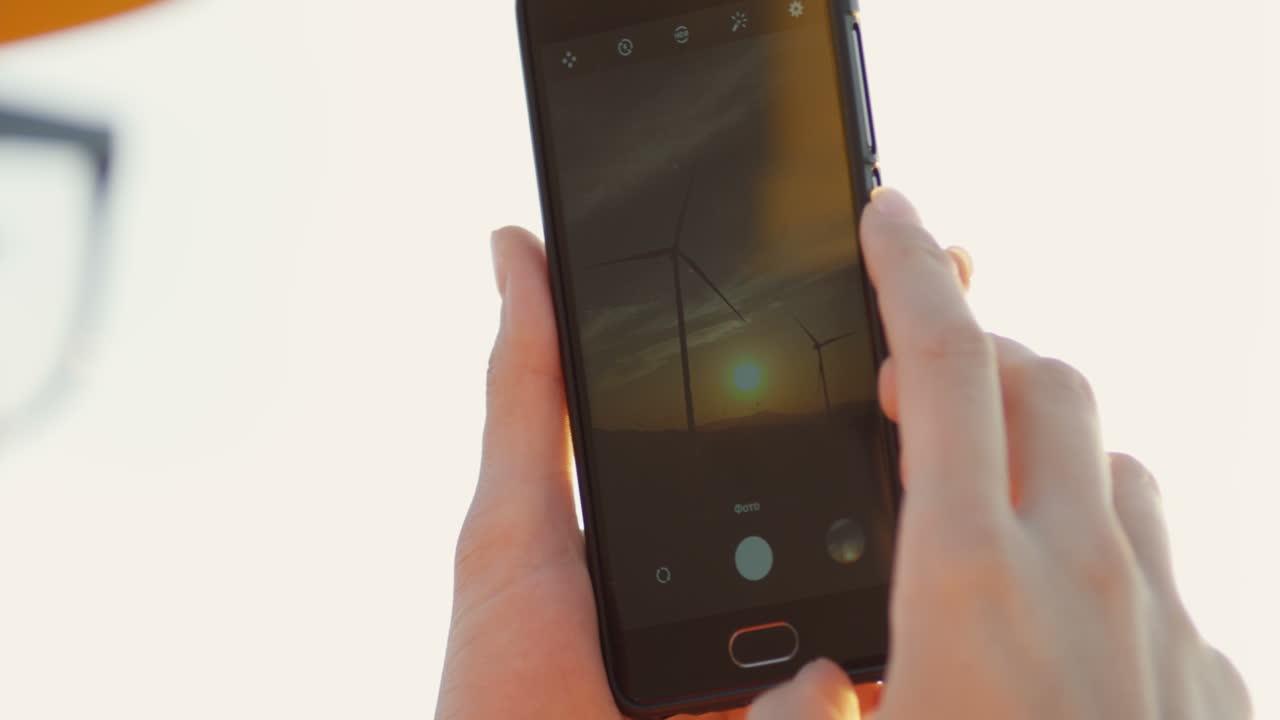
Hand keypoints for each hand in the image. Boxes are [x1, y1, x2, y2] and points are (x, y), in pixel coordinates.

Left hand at [435, 223, 968, 719]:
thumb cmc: (504, 690)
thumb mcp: (516, 525)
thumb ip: (529, 392)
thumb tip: (515, 246)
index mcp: (712, 525)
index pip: (800, 418)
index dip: (856, 337)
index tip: (916, 256)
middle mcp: (775, 583)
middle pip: (870, 473)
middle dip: (929, 386)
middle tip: (971, 288)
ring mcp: (813, 653)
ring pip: (910, 555)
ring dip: (958, 478)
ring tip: (1001, 388)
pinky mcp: (833, 710)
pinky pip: (910, 653)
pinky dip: (953, 602)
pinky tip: (984, 522)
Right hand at [749, 189, 1251, 719]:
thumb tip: (803, 687)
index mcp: (968, 586)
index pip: (944, 370)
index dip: (908, 276)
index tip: (891, 220)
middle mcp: (1079, 579)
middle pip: (1043, 383)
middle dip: (975, 351)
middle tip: (915, 387)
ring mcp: (1159, 621)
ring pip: (1112, 462)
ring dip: (1045, 449)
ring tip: (991, 499)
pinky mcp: (1210, 670)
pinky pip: (1158, 563)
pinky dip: (1100, 551)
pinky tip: (1062, 620)